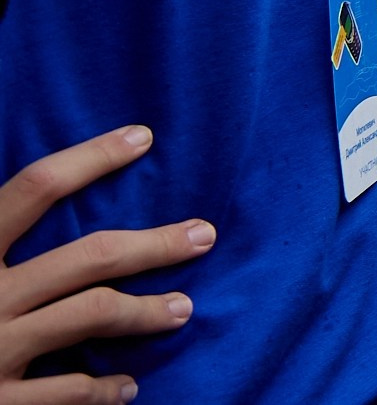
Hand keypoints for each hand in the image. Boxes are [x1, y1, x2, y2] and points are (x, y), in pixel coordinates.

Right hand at [1, 126, 212, 401]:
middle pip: (88, 256)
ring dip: (145, 311)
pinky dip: (102, 390)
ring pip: (92, 315)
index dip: (90, 157)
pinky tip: (127, 387)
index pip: (32, 188)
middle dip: (155, 244)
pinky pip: (65, 393)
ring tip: (182, 308)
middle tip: (204, 234)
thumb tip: (34, 184)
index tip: (142, 136)